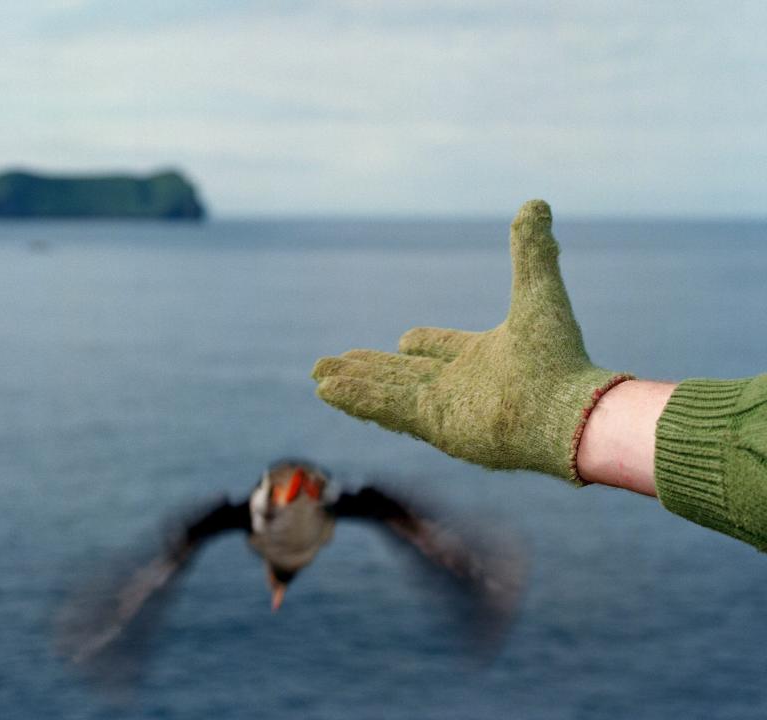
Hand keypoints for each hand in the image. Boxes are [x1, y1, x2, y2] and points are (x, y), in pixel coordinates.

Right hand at [311, 199, 631, 483]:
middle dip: (366, 369)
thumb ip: (532, 252)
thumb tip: (537, 203)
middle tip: (332, 364)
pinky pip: (386, 408)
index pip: (441, 350)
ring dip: (352, 384)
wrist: (567, 412)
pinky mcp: (434, 425)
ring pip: (386, 392)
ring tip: (317, 378)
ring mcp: (445, 408)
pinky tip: (327, 391)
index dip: (424, 343)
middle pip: (401, 375)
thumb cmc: (558, 358)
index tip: (404, 339)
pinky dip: (356, 399)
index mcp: (482, 358)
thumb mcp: (538, 293)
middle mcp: (460, 386)